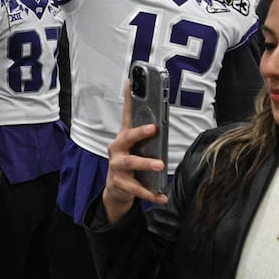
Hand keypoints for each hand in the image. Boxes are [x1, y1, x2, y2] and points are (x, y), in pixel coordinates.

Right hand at [101, 85, 167, 223]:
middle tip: (154, 129)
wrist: (116, 191)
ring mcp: (117, 167)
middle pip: (126, 138)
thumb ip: (146, 138)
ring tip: (161, 166)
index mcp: (123, 138)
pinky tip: (162, 197)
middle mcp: (117, 150)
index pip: (126, 114)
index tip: (131, 81)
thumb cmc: (130, 164)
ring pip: (130, 164)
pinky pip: (136, 189)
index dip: (128, 97)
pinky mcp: (120, 184)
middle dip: (139, 132)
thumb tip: (162, 124)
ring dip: (146, 164)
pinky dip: (151, 194)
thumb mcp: (136, 149)